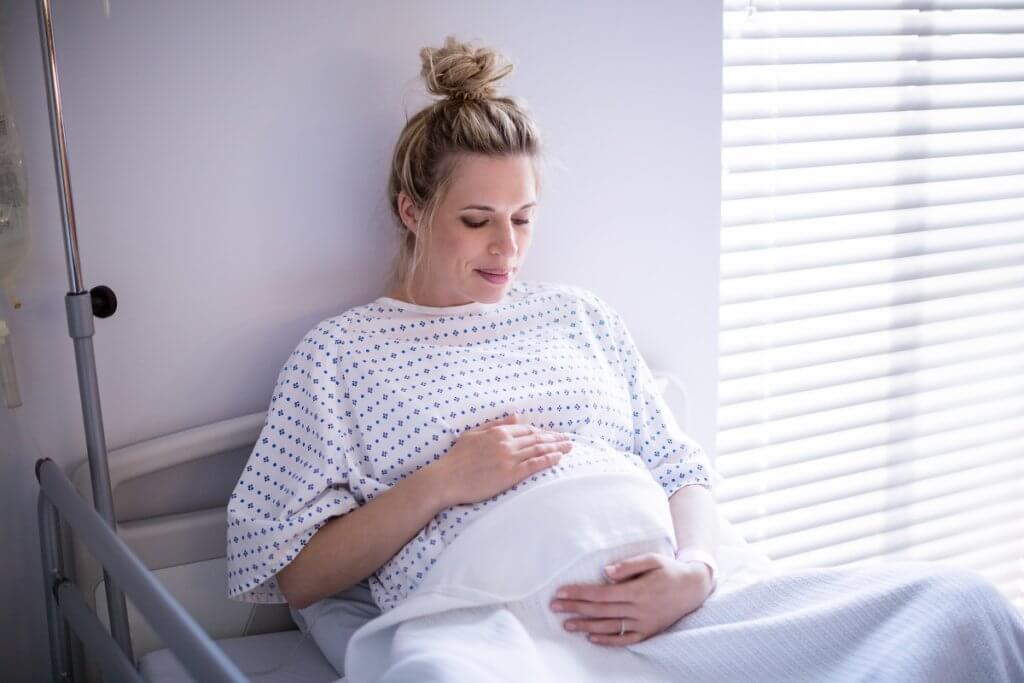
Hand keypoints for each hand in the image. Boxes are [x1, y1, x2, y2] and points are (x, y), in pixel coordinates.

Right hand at [431, 413, 572, 506]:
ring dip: (556, 448)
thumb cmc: (457, 458)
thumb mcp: (474, 433)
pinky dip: (548, 460)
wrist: (447, 478)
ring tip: (568, 447)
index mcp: (497, 432)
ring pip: (538, 450)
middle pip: (537, 439)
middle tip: (568, 439)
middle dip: (555, 438)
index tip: (552, 434)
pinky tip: (558, 458)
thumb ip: (496, 424)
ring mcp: (509, 459)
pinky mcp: (510, 475)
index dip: (542, 432)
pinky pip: (534, 465)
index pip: (527, 429)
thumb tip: (515, 416)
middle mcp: (506, 443)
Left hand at [550, 553, 713, 645]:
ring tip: (566, 624)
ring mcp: (644, 623)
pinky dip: (607, 640)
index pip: (601, 594)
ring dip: (585, 625)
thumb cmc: (669, 570)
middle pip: (600, 610)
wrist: (693, 588)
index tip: (561, 592)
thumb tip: (605, 572)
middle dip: (575, 608)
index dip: (579, 593)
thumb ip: (628, 565)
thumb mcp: (652, 559)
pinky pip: (625, 640)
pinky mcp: (648, 632)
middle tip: (554, 606)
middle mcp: (639, 609)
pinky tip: (591, 638)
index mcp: (638, 590)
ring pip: (609, 627)